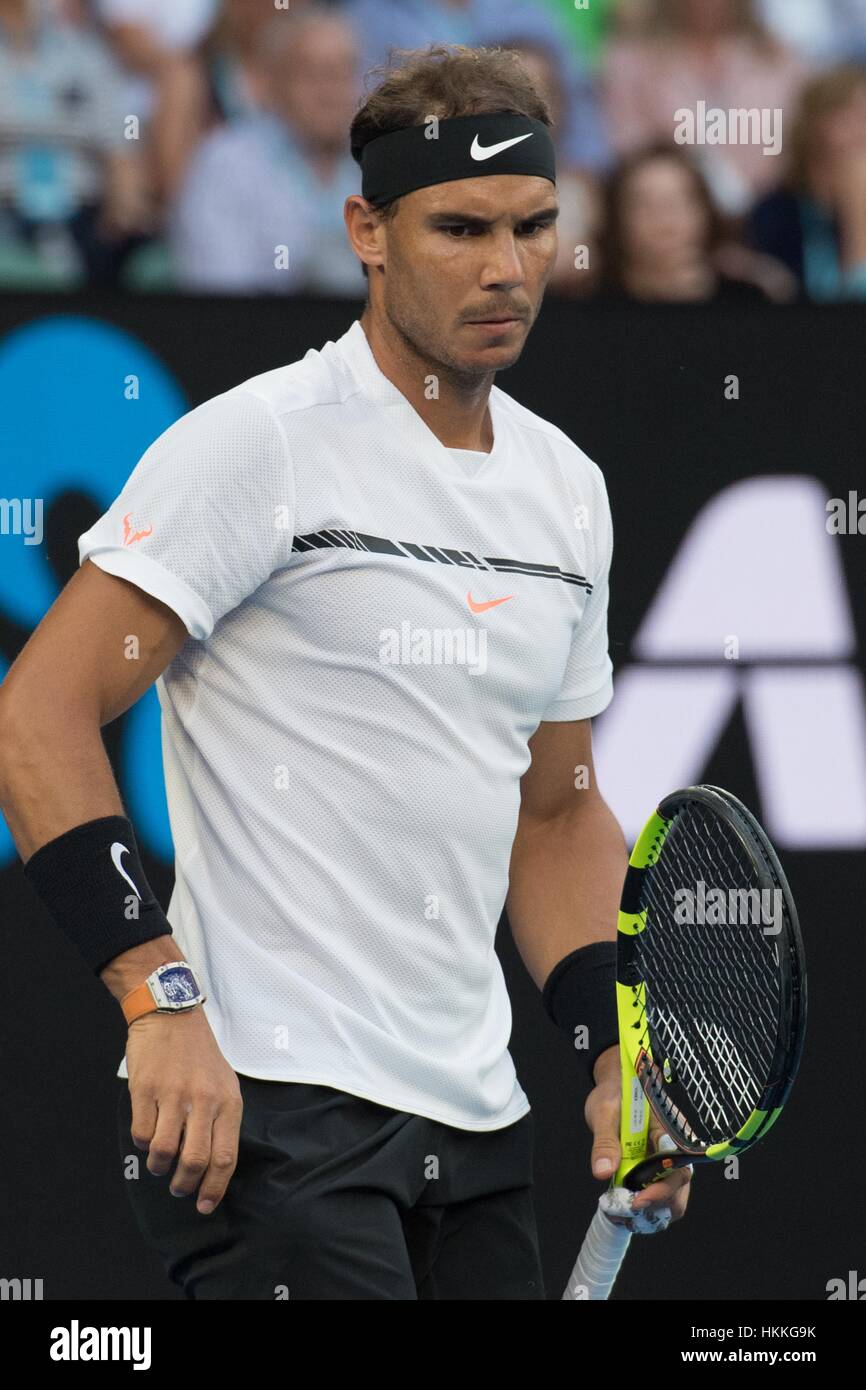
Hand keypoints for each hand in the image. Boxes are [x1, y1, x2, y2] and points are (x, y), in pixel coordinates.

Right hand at [125, 1007, 242, 1214]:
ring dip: (159, 1167)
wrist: (171, 1015)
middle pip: (195, 1160)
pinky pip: (141, 1133)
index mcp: (228, 1101)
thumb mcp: (224, 1084)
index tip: (205, 1206)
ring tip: (159, 1164)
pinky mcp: (145, 1089)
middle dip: (184, 1184)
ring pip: (164, 1152)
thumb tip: (211, 1167)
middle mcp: (203, 1100)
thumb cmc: (199, 1055)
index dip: (214, 1188)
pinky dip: (142, 1143)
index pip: (225, 1157)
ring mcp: (173, 1094)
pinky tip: (147, 1134)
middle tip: (178, 1188)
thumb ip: (220, 1121)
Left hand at [584, 1044, 691, 1222]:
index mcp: (670, 1133)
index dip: (662, 1192)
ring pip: (672, 1199)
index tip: (637, 1202)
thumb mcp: (605, 1112)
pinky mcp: (657, 1170)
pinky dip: (645, 1208)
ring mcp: (668, 1162)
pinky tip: (623, 1208)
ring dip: (650, 1213)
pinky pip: (659, 1195)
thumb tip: (602, 1173)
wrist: (619, 1082)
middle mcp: (676, 1151)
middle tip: (624, 1213)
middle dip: (655, 1209)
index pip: (677, 1170)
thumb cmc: (616, 1091)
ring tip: (621, 1214)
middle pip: (679, 1192)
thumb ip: (605, 1142)